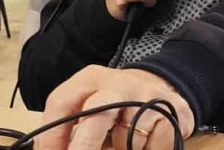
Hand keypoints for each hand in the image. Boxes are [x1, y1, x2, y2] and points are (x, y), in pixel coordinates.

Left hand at [36, 65, 194, 149]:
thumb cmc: (115, 107)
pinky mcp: (172, 107)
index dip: (51, 136)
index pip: (61, 102)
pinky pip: (155, 144)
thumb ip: (72, 131)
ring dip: (126, 148)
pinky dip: (151, 149)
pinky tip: (148, 139)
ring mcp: (147, 93)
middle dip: (84, 145)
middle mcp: (118, 82)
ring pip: (130, 137)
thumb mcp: (90, 110)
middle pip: (97, 112)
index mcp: (90, 79)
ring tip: (127, 141)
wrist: (159, 87)